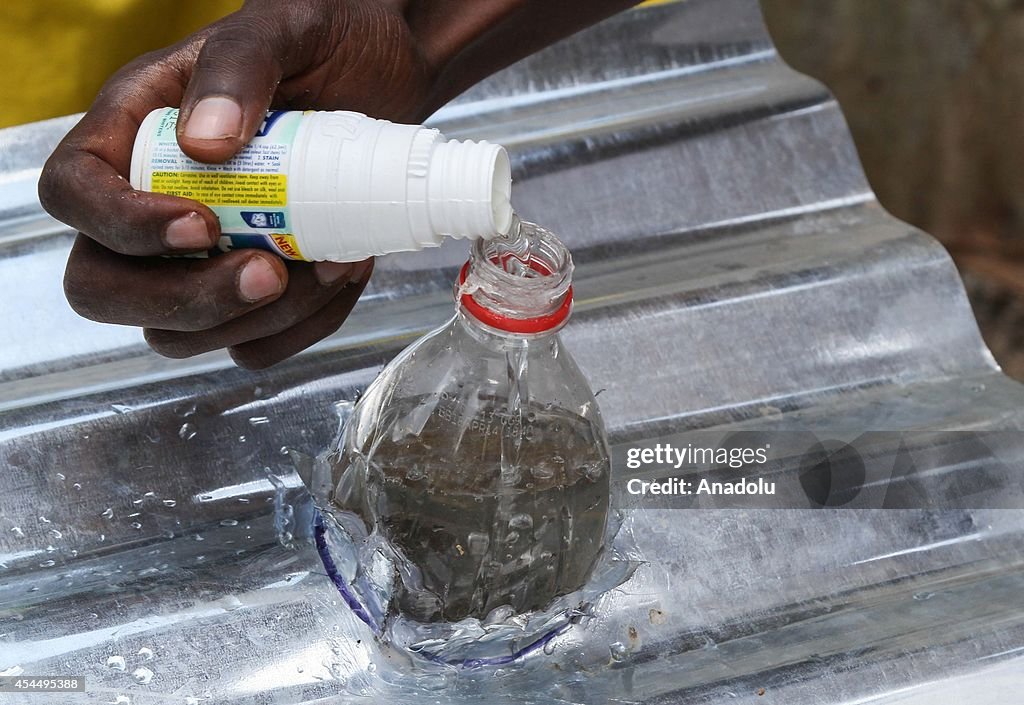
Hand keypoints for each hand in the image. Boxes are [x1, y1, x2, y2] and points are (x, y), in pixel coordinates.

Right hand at [38, 0, 434, 367]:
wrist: (394, 77)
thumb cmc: (332, 40)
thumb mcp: (286, 27)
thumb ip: (238, 67)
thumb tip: (202, 141)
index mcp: (135, 129)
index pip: (73, 193)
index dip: (120, 225)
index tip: (200, 225)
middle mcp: (153, 198)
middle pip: (104, 287)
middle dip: (185, 300)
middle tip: (268, 274)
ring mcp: (200, 255)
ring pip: (182, 332)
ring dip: (258, 320)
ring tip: (331, 264)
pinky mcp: (254, 288)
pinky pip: (252, 344)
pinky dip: (300, 327)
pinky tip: (342, 274)